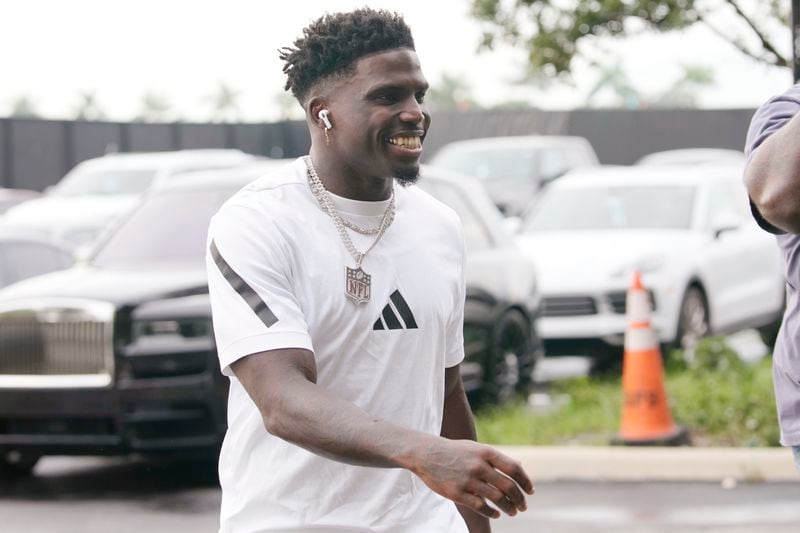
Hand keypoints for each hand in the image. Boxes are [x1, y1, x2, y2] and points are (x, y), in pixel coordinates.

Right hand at [410, 437, 533, 518]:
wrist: (426, 454)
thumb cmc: (454, 451)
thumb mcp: (476, 449)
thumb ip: (496, 458)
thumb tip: (519, 465)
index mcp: (485, 452)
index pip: (514, 468)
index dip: (525, 481)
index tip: (530, 491)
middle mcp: (478, 465)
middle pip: (508, 486)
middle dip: (519, 499)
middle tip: (523, 506)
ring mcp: (468, 480)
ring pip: (496, 498)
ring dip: (508, 507)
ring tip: (512, 512)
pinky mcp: (457, 492)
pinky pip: (480, 506)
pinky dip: (492, 512)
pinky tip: (496, 514)